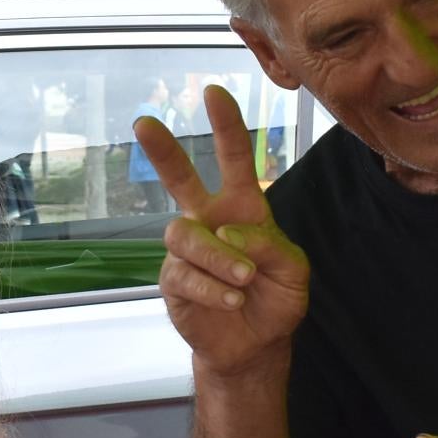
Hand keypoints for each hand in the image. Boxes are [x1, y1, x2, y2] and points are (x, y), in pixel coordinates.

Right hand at [134, 87, 308, 377]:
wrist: (256, 345)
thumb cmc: (275, 298)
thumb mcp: (293, 270)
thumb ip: (270, 245)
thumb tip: (229, 232)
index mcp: (241, 208)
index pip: (233, 158)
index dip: (226, 125)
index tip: (214, 92)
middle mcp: (208, 222)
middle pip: (179, 179)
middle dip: (162, 151)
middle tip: (144, 123)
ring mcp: (187, 252)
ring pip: (185, 236)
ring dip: (217, 257)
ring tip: (244, 279)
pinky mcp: (172, 282)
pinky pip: (183, 274)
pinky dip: (211, 286)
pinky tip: (232, 298)